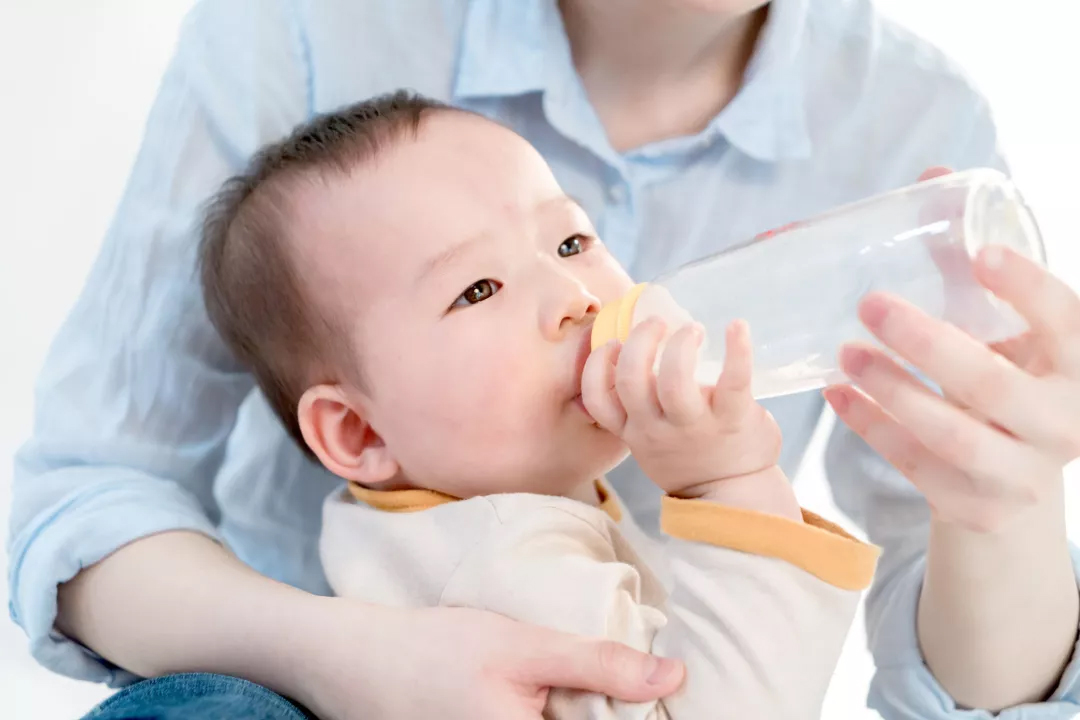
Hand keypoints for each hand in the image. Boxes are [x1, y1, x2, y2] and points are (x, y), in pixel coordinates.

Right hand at [295, 601, 684, 719]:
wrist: (351, 663)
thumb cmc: (435, 651)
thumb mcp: (523, 647)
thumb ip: (599, 665)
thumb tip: (676, 677)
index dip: (632, 715)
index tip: (651, 697)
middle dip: (599, 711)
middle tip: (600, 686)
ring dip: (570, 711)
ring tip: (565, 689)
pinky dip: (540, 716)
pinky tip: (533, 699)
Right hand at [581, 318, 781, 496]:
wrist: (733, 496)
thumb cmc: (691, 460)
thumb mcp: (649, 445)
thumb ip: (636, 411)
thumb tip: (628, 357)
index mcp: (635, 431)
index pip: (598, 400)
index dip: (596, 366)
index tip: (611, 344)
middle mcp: (657, 429)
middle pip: (631, 379)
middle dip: (639, 341)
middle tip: (657, 322)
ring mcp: (694, 425)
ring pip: (674, 381)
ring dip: (680, 344)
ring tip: (693, 329)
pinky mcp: (732, 419)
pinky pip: (734, 380)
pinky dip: (738, 348)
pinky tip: (738, 326)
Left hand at [825, 237, 1079, 532]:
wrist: (1013, 482)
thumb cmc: (1006, 379)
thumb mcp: (1005, 333)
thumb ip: (969, 268)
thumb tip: (932, 178)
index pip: (1069, 324)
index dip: (1030, 290)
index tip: (981, 255)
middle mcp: (1064, 424)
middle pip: (993, 386)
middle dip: (927, 343)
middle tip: (870, 304)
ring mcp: (1022, 475)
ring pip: (952, 436)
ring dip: (891, 391)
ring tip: (845, 352)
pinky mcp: (978, 507)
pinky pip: (917, 468)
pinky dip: (871, 429)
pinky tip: (837, 394)